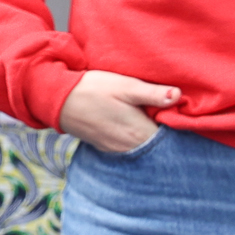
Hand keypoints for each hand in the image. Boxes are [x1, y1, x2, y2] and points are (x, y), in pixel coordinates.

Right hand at [61, 70, 178, 155]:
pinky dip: (134, 139)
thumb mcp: (124, 85)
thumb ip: (153, 93)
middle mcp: (129, 147)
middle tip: (168, 115)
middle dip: (166, 133)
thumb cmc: (91, 89)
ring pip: (143, 148)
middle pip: (158, 145)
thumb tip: (178, 95)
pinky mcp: (104, 147)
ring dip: (149, 136)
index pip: (172, 138)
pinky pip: (128, 147)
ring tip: (150, 120)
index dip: (178, 127)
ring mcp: (115, 149)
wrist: (54, 98)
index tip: (180, 114)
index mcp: (139, 133)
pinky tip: (130, 125)